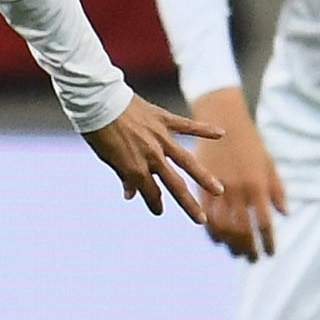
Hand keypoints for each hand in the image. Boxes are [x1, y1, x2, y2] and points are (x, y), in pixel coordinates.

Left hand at [84, 97, 222, 223]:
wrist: (98, 100)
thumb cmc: (99, 130)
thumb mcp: (107, 157)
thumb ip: (123, 176)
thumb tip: (129, 195)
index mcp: (135, 168)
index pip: (151, 193)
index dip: (154, 204)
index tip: (158, 211)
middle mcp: (151, 156)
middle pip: (174, 185)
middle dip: (187, 204)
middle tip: (200, 220)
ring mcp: (160, 137)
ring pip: (186, 161)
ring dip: (204, 177)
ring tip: (219, 191)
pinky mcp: (164, 119)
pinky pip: (187, 125)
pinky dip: (204, 129)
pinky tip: (221, 134)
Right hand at [187, 86, 283, 259]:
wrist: (223, 120)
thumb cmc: (251, 142)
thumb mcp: (269, 164)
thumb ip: (277, 190)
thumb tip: (285, 214)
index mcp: (257, 186)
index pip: (264, 224)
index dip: (267, 242)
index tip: (270, 254)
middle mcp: (238, 191)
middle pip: (242, 231)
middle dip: (248, 249)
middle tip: (252, 259)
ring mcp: (218, 190)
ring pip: (223, 228)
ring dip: (230, 244)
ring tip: (236, 252)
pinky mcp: (202, 186)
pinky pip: (206, 216)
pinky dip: (212, 232)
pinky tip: (219, 239)